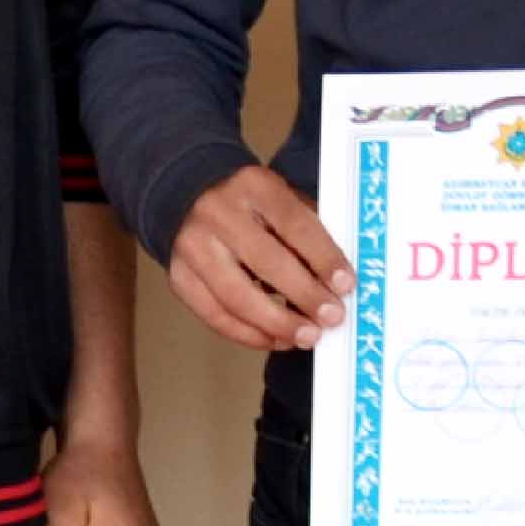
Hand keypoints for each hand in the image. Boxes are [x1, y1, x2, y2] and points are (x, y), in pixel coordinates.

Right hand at [169, 167, 353, 352]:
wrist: (184, 194)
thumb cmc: (248, 203)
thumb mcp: (280, 198)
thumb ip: (307, 232)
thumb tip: (335, 282)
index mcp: (253, 186)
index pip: (295, 224)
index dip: (323, 258)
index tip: (345, 285)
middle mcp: (218, 215)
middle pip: (266, 262)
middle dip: (304, 295)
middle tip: (332, 318)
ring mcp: (193, 247)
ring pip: (236, 296)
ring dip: (276, 323)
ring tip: (306, 337)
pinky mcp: (178, 276)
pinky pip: (213, 314)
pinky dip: (247, 334)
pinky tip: (275, 339)